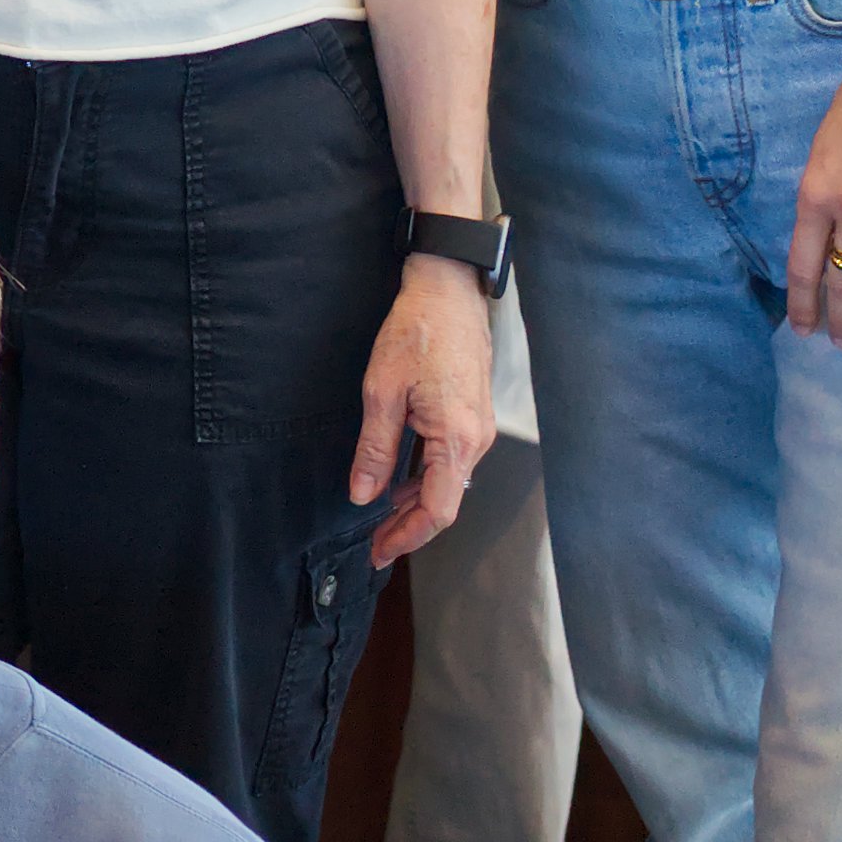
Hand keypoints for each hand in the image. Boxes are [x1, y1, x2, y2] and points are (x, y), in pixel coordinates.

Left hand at [344, 254, 498, 565]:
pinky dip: (426, 479)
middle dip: (409, 527)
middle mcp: (476, 439)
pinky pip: (452, 462)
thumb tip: (363, 493)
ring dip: (416, 504)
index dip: (407, 536)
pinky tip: (400, 483)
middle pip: (445, 502)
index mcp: (456, 437)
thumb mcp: (382, 391)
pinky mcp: (473, 416)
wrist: (449, 291)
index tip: (380, 551)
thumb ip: (375, 449)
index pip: (438, 509)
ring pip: (448, 484)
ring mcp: (479, 428)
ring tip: (380, 518)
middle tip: (374, 543)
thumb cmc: (417, 331)